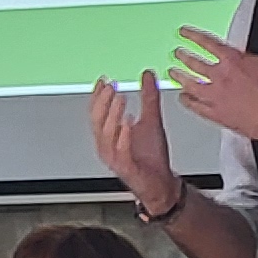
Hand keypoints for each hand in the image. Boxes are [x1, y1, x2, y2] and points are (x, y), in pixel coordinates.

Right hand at [90, 67, 176, 212]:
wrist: (160, 182)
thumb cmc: (152, 157)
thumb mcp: (152, 119)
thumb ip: (149, 97)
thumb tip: (148, 75)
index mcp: (109, 134)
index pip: (98, 111)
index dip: (99, 95)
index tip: (104, 80)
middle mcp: (107, 145)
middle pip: (97, 120)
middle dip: (102, 102)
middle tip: (111, 86)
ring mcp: (114, 157)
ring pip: (105, 134)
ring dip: (112, 115)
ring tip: (120, 99)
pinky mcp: (125, 167)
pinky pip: (119, 151)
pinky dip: (123, 136)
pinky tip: (128, 123)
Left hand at [168, 1, 257, 145]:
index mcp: (233, 61)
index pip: (206, 43)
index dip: (192, 35)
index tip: (183, 33)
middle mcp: (221, 78)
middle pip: (195, 64)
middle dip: (183, 56)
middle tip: (177, 53)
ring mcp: (217, 98)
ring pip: (191, 85)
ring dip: (180, 77)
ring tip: (174, 73)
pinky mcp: (219, 116)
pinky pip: (196, 107)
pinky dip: (187, 102)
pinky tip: (184, 99)